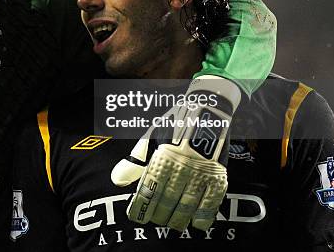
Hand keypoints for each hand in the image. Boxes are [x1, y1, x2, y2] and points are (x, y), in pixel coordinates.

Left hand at [111, 75, 240, 230]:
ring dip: (179, 217)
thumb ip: (135, 160)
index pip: (149, 187)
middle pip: (168, 198)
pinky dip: (204, 213)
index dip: (142, 205)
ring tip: (172, 225)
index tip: (136, 217)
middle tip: (155, 221)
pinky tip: (197, 224)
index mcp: (162, 155)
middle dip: (160, 213)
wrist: (206, 108)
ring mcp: (200, 170)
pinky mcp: (217, 172)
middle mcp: (181, 165)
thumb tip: (116, 179)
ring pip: (188, 202)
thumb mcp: (151, 136)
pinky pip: (212, 199)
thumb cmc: (174, 124)